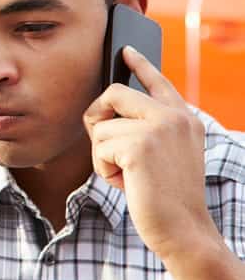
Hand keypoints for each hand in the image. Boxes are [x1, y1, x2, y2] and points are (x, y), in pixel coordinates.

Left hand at [83, 46, 217, 258]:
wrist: (183, 229)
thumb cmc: (166, 197)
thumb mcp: (163, 154)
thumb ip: (145, 129)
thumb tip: (105, 113)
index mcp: (183, 118)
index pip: (158, 81)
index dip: (139, 64)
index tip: (124, 50)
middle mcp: (173, 117)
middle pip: (113, 93)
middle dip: (97, 118)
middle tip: (104, 145)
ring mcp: (158, 128)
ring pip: (101, 127)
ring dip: (104, 156)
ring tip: (128, 176)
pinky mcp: (139, 146)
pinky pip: (99, 147)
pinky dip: (103, 169)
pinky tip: (125, 183)